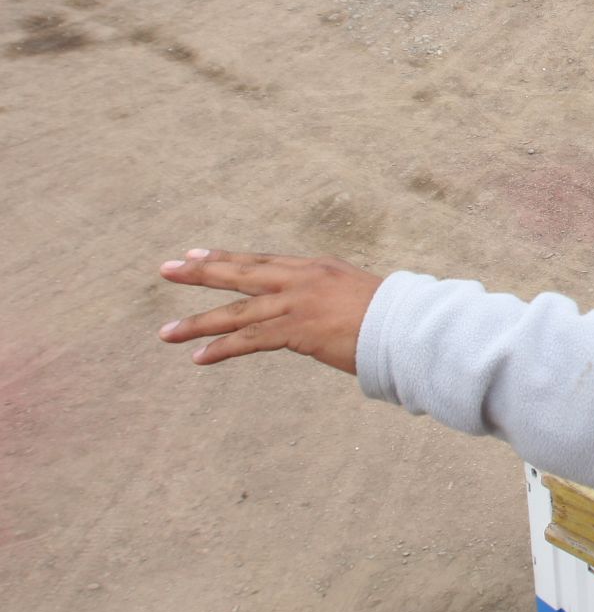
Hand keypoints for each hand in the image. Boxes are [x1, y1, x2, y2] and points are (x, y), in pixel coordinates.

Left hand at [158, 249, 382, 374]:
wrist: (409, 326)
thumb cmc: (394, 317)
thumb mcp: (358, 296)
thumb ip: (334, 301)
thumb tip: (326, 315)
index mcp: (317, 268)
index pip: (262, 261)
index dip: (228, 257)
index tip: (197, 253)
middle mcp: (303, 279)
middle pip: (241, 273)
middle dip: (201, 271)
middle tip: (166, 269)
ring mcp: (298, 303)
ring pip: (237, 312)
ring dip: (198, 322)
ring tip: (166, 332)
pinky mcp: (298, 329)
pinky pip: (250, 340)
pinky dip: (222, 349)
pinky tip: (198, 357)